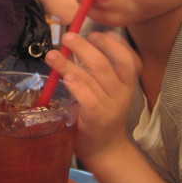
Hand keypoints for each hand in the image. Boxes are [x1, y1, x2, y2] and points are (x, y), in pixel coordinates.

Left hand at [45, 31, 139, 164]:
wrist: (105, 148)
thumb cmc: (103, 114)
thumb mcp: (109, 90)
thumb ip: (98, 70)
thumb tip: (75, 43)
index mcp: (128, 83)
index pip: (129, 59)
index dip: (113, 44)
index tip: (95, 33)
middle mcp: (123, 93)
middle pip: (105, 64)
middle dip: (85, 47)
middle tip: (67, 37)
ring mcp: (111, 107)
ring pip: (92, 79)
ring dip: (69, 63)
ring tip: (52, 54)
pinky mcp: (97, 119)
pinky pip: (88, 98)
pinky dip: (77, 85)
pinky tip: (65, 77)